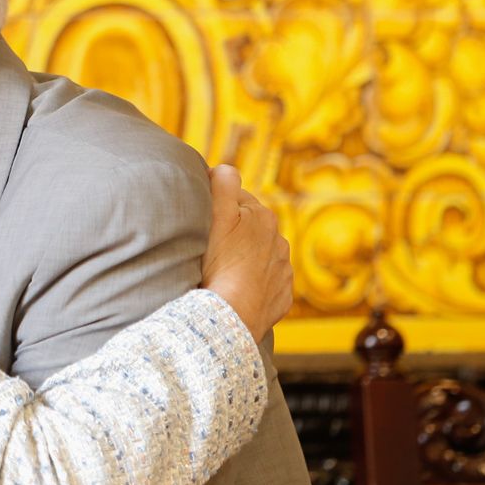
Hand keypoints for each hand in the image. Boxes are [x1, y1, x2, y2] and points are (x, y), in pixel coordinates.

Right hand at [201, 164, 292, 341]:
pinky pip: (264, 284)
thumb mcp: (215, 214)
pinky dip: (251, 285)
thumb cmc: (219, 264)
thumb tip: (225, 169)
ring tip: (221, 272)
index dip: (217, 208)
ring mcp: (282, 270)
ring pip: (258, 256)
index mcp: (263, 216)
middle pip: (249, 229)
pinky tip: (234, 290)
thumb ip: (222, 182)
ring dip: (243, 259)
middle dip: (233, 234)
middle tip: (209, 248)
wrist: (232, 314)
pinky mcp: (281, 296)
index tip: (203, 222)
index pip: (237, 200)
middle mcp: (279, 241)